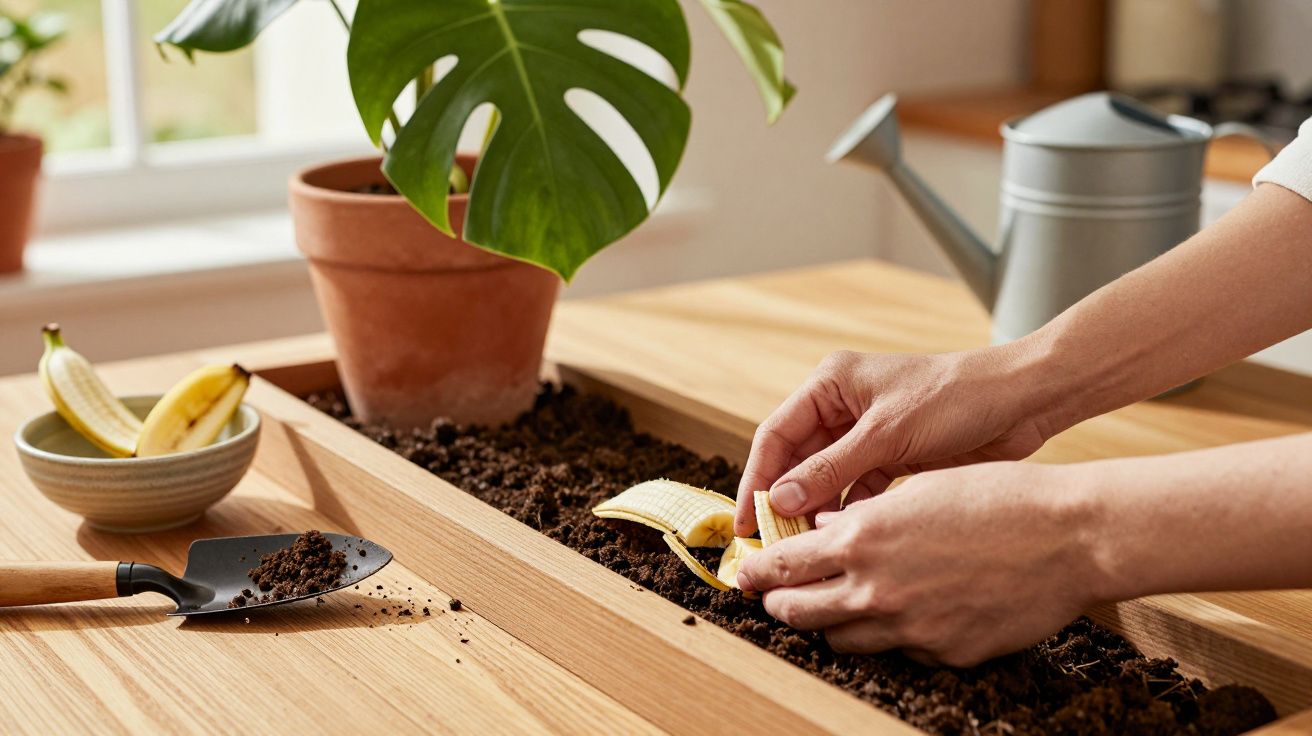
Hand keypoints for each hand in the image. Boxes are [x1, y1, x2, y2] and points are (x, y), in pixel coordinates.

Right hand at [735, 347, 1056, 535]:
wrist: (1021, 401)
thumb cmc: (955, 398)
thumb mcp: (886, 434)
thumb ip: (831, 470)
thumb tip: (781, 503)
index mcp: (831, 384)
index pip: (776, 435)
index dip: (758, 479)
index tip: (749, 521)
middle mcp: (842, 406)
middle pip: (795, 459)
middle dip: (782, 500)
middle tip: (769, 545)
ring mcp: (867, 433)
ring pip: (824, 479)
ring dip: (813, 511)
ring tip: (802, 550)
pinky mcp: (891, 456)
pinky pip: (855, 489)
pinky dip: (847, 512)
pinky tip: (840, 538)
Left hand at [736, 462, 1102, 666]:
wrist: (1070, 536)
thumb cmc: (998, 497)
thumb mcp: (918, 488)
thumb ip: (863, 512)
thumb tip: (824, 526)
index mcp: (863, 538)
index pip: (784, 565)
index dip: (758, 573)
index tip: (746, 576)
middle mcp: (875, 587)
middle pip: (797, 612)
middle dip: (780, 605)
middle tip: (777, 599)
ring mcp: (909, 628)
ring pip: (840, 641)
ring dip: (830, 624)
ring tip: (835, 608)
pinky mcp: (943, 653)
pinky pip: (898, 652)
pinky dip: (891, 636)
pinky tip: (906, 614)